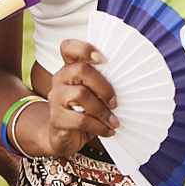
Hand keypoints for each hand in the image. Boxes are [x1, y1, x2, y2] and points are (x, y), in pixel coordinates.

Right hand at [39, 40, 116, 155]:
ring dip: (103, 110)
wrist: (61, 137)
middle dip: (104, 87)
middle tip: (115, 103)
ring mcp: (55, 98)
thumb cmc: (82, 112)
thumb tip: (128, 84)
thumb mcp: (91, 95)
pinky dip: (98, 126)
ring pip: (81, 94)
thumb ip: (100, 84)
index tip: (102, 58)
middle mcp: (60, 79)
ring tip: (113, 121)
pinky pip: (81, 120)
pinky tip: (107, 131)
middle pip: (81, 70)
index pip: (68, 48)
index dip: (84, 49)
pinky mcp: (56, 119)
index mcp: (69, 69)